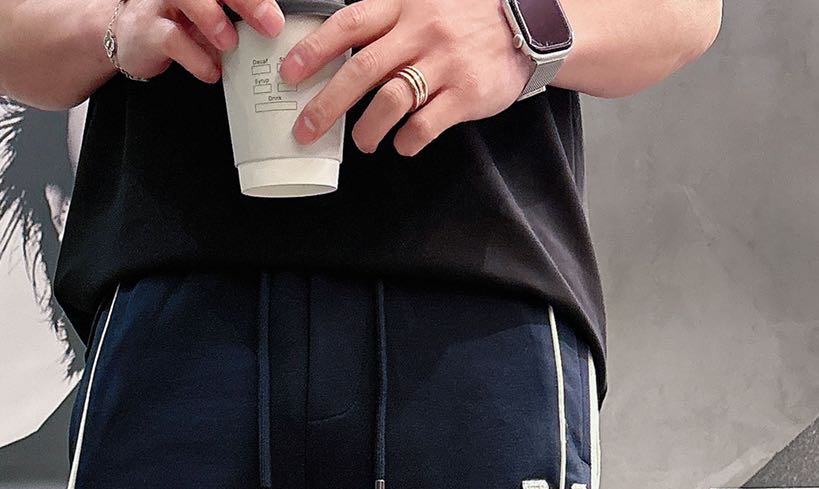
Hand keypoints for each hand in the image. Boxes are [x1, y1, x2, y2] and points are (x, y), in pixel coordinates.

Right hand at [114, 0, 285, 84]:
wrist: (127, 33)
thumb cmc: (176, 20)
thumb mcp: (210, 14)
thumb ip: (237, 17)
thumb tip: (275, 30)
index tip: (279, 16)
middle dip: (248, 2)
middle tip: (271, 24)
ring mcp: (162, 2)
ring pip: (189, 0)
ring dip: (214, 21)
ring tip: (231, 44)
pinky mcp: (147, 30)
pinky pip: (173, 40)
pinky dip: (197, 59)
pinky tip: (212, 71)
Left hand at [279, 0, 529, 155]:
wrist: (529, 24)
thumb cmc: (465, 17)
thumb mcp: (423, 1)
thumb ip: (385, 20)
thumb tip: (335, 47)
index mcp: (404, 4)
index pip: (350, 23)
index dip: (315, 48)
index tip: (290, 73)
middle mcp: (421, 30)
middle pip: (361, 70)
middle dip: (326, 104)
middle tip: (306, 128)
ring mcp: (445, 63)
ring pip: (390, 102)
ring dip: (367, 130)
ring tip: (363, 142)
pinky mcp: (466, 94)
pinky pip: (425, 126)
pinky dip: (407, 142)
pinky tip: (402, 144)